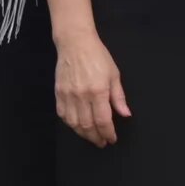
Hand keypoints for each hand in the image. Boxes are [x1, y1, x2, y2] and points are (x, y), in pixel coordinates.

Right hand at [54, 29, 129, 146]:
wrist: (75, 43)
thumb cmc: (97, 56)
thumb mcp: (114, 74)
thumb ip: (119, 97)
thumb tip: (125, 114)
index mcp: (98, 91)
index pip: (103, 120)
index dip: (108, 133)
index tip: (112, 139)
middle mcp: (82, 95)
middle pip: (88, 125)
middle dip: (96, 137)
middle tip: (102, 142)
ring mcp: (68, 95)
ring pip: (74, 123)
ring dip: (83, 134)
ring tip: (91, 137)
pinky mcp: (59, 93)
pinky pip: (63, 115)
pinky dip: (70, 124)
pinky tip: (77, 126)